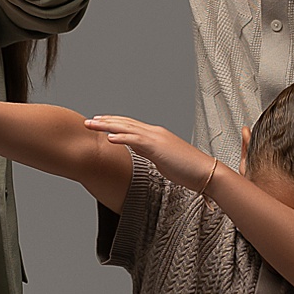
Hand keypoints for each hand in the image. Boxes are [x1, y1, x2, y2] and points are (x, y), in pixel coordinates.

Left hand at [85, 114, 217, 192]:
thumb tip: (138, 150)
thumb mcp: (163, 159)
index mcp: (156, 135)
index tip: (100, 122)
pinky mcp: (157, 147)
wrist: (205, 172)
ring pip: (127, 128)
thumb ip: (150, 152)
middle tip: (88, 121)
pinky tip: (109, 137)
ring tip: (92, 124)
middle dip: (105, 121)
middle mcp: (154, 132)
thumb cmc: (187, 169)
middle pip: (125, 123)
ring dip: (107, 126)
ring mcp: (156, 138)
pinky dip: (121, 137)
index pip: (130, 126)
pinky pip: (136, 140)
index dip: (114, 123)